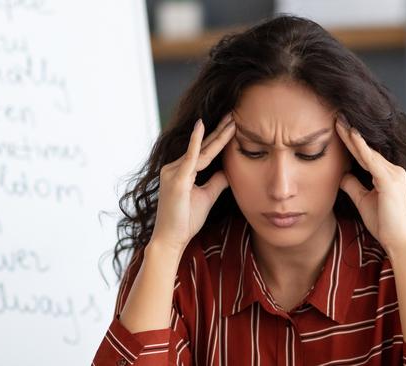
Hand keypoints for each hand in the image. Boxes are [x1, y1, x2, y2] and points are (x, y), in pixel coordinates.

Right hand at [150, 113, 235, 250]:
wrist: (171, 239)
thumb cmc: (185, 221)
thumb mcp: (206, 197)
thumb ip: (216, 182)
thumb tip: (228, 170)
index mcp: (181, 171)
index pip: (204, 151)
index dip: (219, 138)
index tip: (232, 124)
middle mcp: (175, 168)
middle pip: (203, 146)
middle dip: (220, 130)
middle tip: (234, 113)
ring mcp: (174, 172)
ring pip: (201, 150)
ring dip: (217, 134)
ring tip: (231, 119)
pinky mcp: (176, 179)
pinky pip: (190, 157)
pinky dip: (196, 142)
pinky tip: (202, 127)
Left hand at [335, 114, 405, 258]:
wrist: (398, 241)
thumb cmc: (384, 224)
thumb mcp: (363, 201)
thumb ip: (353, 186)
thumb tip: (342, 174)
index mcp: (387, 175)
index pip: (365, 155)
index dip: (350, 142)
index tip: (337, 128)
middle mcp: (393, 171)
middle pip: (366, 149)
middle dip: (350, 133)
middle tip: (336, 116)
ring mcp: (393, 175)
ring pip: (368, 152)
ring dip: (352, 136)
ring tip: (339, 121)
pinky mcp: (390, 182)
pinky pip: (372, 161)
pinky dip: (362, 148)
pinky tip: (352, 135)